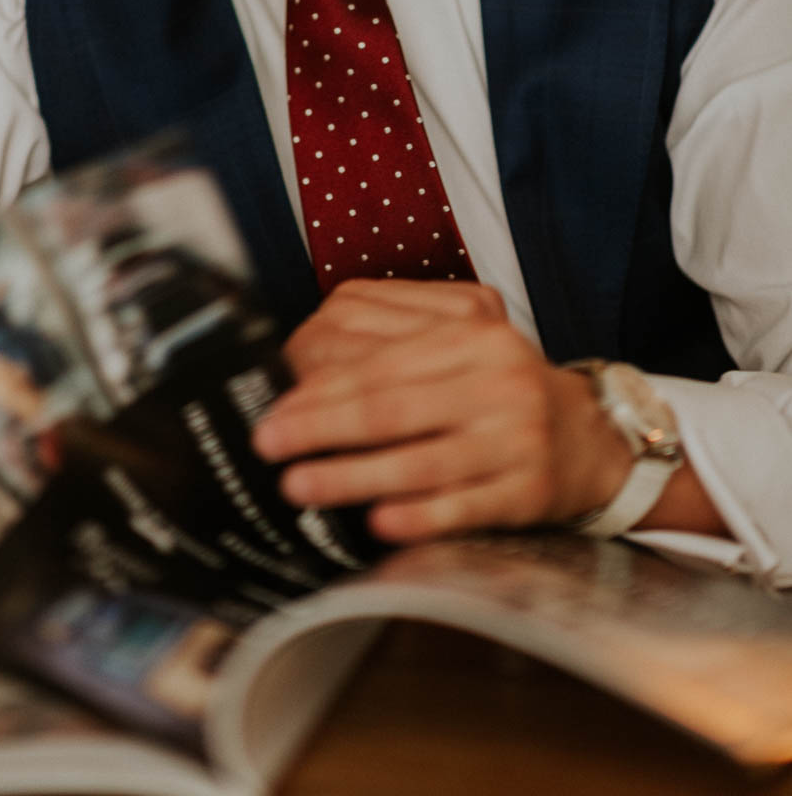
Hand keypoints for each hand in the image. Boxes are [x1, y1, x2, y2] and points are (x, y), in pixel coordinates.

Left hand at [253, 279, 633, 542]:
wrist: (591, 436)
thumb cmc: (500, 392)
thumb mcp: (457, 351)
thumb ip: (392, 356)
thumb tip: (303, 379)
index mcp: (472, 335)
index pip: (380, 365)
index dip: (320, 390)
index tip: (272, 411)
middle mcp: (497, 380)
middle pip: (391, 408)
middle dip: (320, 428)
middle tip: (268, 444)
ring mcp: (516, 437)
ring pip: (419, 460)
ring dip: (351, 476)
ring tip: (300, 484)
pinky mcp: (529, 491)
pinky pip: (462, 505)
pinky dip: (418, 516)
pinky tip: (377, 522)